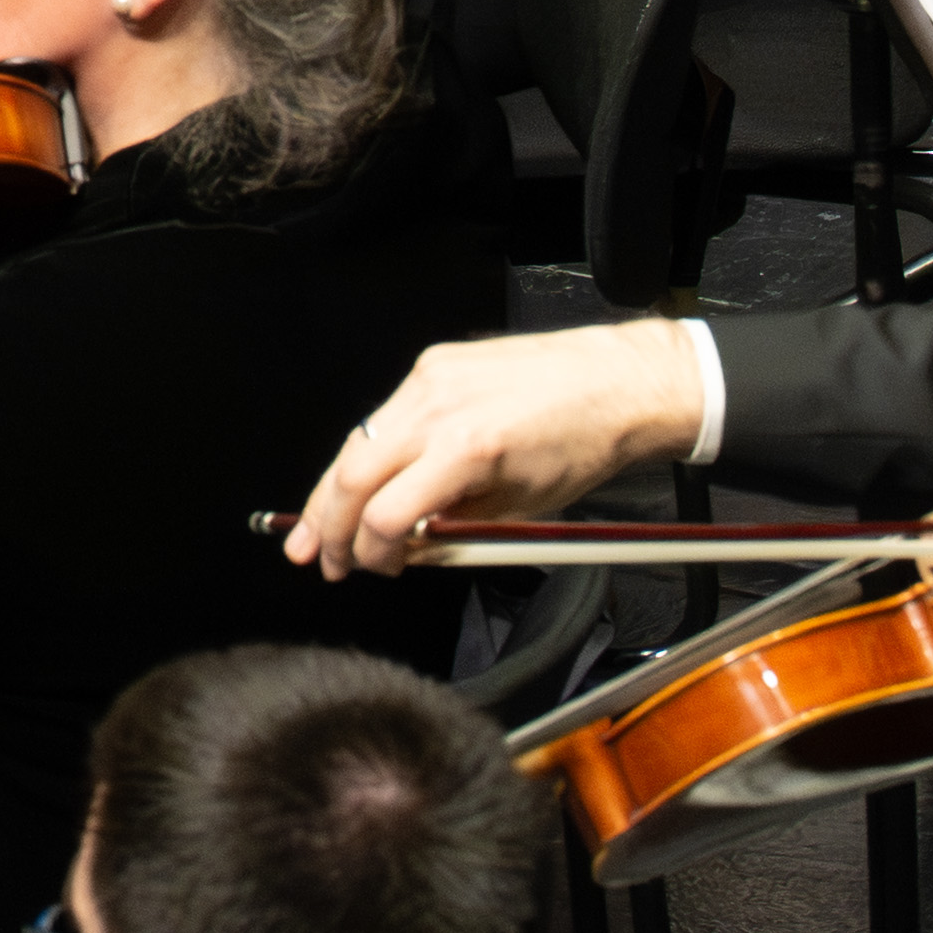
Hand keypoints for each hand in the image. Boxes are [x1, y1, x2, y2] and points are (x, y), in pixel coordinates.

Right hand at [284, 314, 710, 571]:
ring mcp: (433, 378)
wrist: (618, 381)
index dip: (371, 552)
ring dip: (333, 487)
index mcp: (468, 450)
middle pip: (353, 473)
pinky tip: (359, 478)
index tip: (373, 569)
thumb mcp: (522, 509)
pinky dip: (368, 450)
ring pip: (357, 440)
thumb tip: (409, 547)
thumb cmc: (586, 442)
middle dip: (327, 523)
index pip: (388, 514)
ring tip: (314, 525)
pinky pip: (385, 414)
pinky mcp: (434, 363)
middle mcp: (441, 407)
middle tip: (316, 557)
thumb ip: (455, 530)